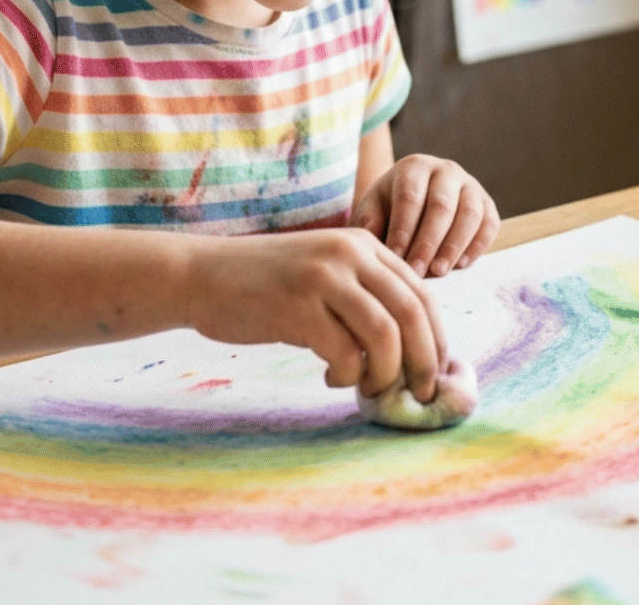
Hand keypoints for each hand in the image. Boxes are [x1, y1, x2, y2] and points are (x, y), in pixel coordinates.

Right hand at [178, 228, 446, 400]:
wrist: (202, 275)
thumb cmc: (266, 284)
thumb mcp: (324, 274)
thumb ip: (364, 297)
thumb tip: (412, 351)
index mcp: (362, 245)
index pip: (421, 292)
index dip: (437, 337)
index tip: (435, 370)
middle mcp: (348, 254)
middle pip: (412, 314)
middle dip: (423, 361)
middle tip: (419, 393)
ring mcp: (322, 278)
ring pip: (385, 336)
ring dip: (386, 374)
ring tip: (371, 389)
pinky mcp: (297, 307)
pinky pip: (344, 353)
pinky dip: (347, 376)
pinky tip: (331, 377)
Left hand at [353, 155, 499, 277]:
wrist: (415, 201)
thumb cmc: (390, 208)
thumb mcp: (373, 209)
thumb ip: (370, 222)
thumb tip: (377, 239)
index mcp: (414, 167)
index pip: (410, 197)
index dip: (403, 230)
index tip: (395, 259)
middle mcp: (445, 170)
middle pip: (441, 206)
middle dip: (428, 242)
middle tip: (418, 271)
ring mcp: (470, 185)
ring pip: (469, 214)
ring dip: (454, 246)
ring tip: (439, 271)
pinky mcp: (487, 203)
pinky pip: (490, 223)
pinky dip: (478, 245)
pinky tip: (461, 265)